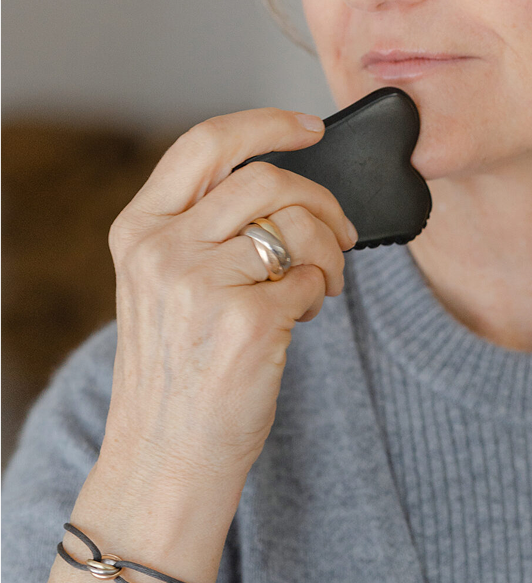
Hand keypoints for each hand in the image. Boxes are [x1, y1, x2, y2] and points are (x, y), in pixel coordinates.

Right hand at [104, 108, 356, 486]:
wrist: (168, 459)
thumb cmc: (179, 369)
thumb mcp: (163, 283)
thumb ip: (205, 226)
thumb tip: (286, 183)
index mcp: (140, 229)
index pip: (206, 143)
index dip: (266, 123)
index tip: (309, 126)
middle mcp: (163, 250)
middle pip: (268, 178)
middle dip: (321, 198)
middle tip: (340, 230)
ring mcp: (202, 285)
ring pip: (299, 224)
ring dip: (331, 248)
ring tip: (323, 280)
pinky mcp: (247, 322)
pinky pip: (314, 277)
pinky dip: (323, 291)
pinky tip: (302, 316)